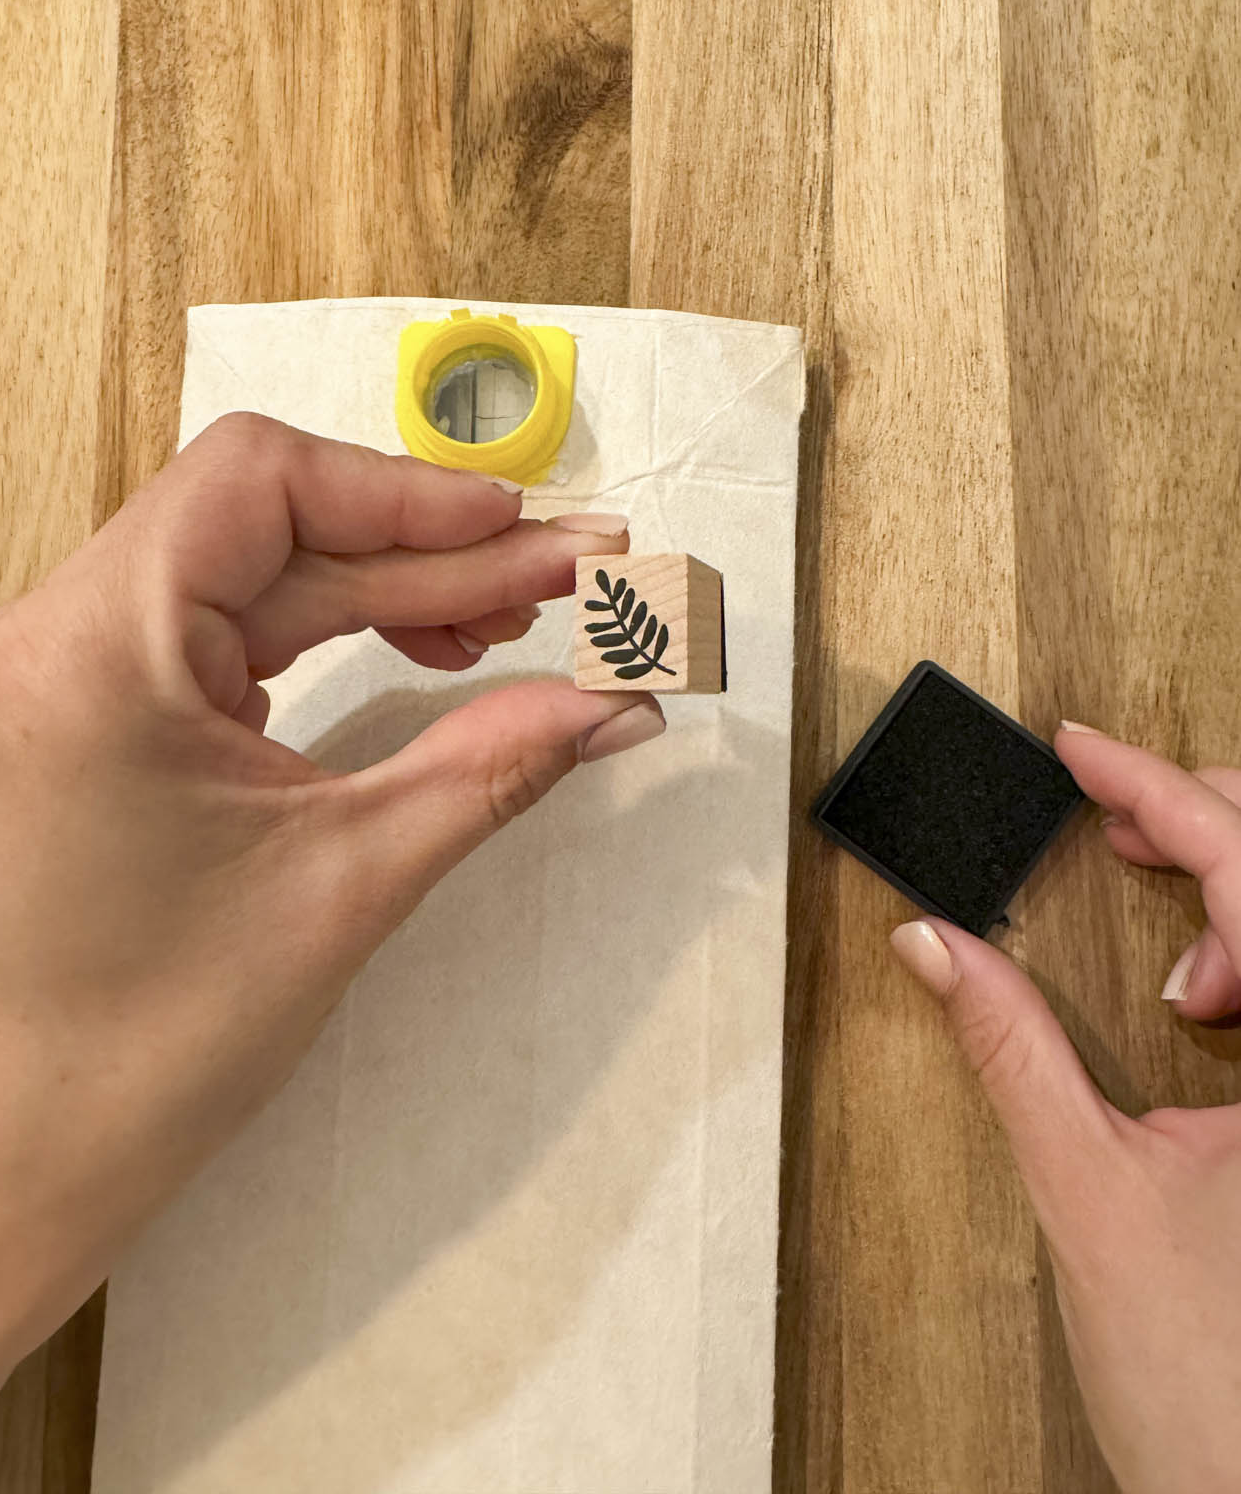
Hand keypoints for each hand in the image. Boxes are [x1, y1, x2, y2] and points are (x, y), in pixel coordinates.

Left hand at [0, 414, 662, 1490]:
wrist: (33, 1150)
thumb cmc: (161, 1036)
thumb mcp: (352, 878)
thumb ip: (494, 763)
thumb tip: (620, 702)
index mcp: (97, 649)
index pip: (262, 482)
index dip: (409, 491)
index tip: (526, 528)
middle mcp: (61, 629)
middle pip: (269, 522)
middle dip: (425, 548)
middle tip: (566, 577)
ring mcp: (68, 666)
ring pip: (255, 570)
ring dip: (386, 586)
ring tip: (510, 622)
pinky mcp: (94, 706)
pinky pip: (225, 626)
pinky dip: (328, 630)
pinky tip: (420, 651)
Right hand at [892, 725, 1240, 1493]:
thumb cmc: (1215, 1396)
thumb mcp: (1090, 1193)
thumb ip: (1013, 1049)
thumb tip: (935, 945)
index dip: (1159, 791)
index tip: (1080, 749)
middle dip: (1206, 818)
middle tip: (1110, 808)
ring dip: (1237, 887)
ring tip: (1157, 904)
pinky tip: (1209, 985)